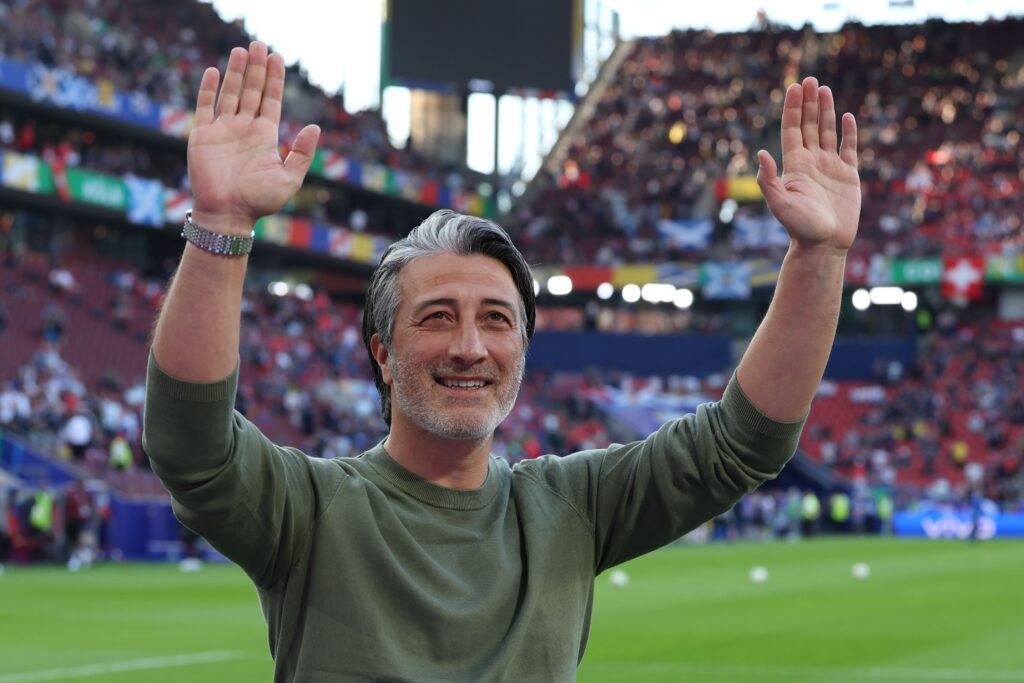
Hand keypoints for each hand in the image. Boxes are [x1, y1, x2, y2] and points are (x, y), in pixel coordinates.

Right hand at [187, 41, 319, 232]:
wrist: (228, 215)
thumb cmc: (259, 201)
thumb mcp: (289, 178)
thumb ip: (302, 153)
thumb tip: (314, 127)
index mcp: (264, 136)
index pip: (270, 100)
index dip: (274, 79)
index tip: (277, 58)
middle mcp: (244, 129)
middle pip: (251, 91)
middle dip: (256, 68)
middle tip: (259, 44)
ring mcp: (223, 130)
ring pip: (230, 94)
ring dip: (236, 72)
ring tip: (242, 50)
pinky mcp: (202, 136)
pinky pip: (205, 107)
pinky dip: (209, 89)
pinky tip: (215, 72)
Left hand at [756, 77, 859, 251]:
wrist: (824, 245)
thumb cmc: (799, 227)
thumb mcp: (780, 204)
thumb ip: (769, 180)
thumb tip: (760, 154)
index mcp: (794, 166)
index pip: (792, 130)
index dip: (793, 109)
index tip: (793, 87)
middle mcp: (811, 163)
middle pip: (809, 126)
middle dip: (808, 103)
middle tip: (809, 80)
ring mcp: (829, 167)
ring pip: (827, 132)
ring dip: (825, 111)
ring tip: (823, 89)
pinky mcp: (848, 175)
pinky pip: (848, 148)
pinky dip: (848, 132)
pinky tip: (847, 116)